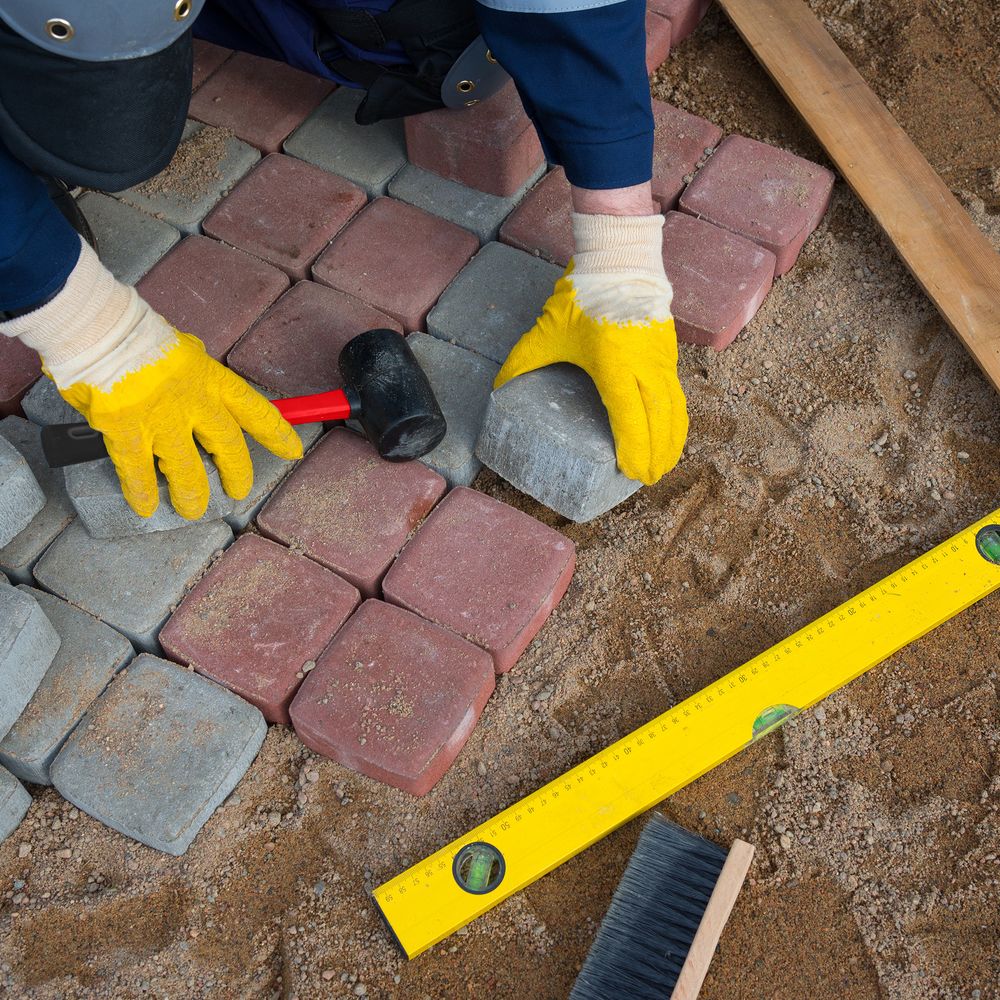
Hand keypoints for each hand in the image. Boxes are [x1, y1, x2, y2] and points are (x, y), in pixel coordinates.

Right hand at [4, 240, 301, 518]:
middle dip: (236, 473)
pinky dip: (142, 492)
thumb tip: (198, 383)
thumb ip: (193, 372)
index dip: (277, 433)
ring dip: (191, 493)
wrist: (96, 326)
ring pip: (186, 468)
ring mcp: (160, 419)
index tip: (292, 450)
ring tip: (192, 509)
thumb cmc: (134, 333)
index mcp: (209, 377)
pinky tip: (145, 506)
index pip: (254, 409)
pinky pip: (138, 471)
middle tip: (238, 491)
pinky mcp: (127, 431)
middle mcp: (193, 401)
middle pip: (227, 445)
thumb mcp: (181, 348)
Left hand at [494, 213, 687, 483]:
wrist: (620, 258)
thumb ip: (523, 360)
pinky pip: (678, 393)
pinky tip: (672, 432)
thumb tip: (498, 386)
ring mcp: (661, 358)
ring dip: (672, 439)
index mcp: (615, 364)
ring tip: (665, 465)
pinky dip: (677, 418)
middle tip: (648, 480)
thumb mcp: (548, 330)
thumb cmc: (583, 295)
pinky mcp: (669, 351)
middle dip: (656, 454)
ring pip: (674, 408)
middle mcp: (644, 365)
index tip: (632, 471)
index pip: (630, 416)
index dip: (635, 447)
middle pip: (659, 420)